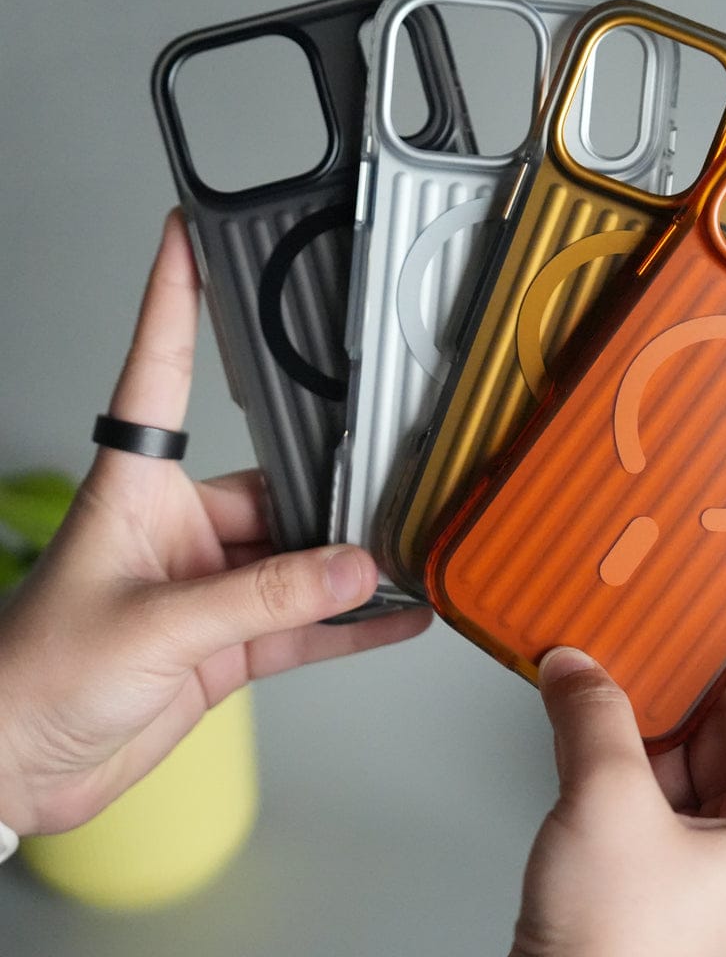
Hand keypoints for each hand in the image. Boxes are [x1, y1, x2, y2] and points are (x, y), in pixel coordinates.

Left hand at [0, 212, 430, 835]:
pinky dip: (351, 623)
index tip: (191, 236)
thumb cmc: (32, 675)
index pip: (159, 369)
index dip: (174, 298)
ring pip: (298, 559)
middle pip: (273, 486)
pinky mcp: (225, 640)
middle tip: (389, 487)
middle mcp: (178, 526)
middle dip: (331, 494)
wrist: (14, 769)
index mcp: (136, 488)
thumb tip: (352, 568)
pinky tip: (393, 614)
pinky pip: (304, 622)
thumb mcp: (154, 625)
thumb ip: (262, 597)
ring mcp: (207, 585)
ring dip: (349, 566)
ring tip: (406, 557)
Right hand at [511, 545, 725, 956]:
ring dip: (644, 695)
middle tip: (690, 588)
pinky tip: (583, 696)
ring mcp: (697, 842)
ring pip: (681, 738)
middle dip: (700, 655)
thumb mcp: (610, 808)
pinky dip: (613, 731)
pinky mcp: (650, 853)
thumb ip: (596, 719)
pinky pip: (642, 769)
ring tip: (614, 637)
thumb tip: (575, 666)